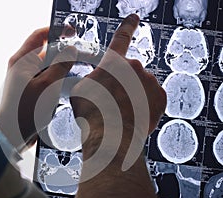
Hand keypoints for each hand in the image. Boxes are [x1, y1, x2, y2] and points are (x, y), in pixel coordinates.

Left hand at [0, 28, 76, 148]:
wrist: (11, 134)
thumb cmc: (25, 111)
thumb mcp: (48, 86)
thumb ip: (61, 65)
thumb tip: (71, 50)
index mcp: (22, 60)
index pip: (39, 36)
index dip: (56, 30)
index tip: (72, 32)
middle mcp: (22, 67)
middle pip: (45, 51)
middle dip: (62, 51)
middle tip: (80, 55)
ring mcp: (26, 79)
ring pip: (47, 66)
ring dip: (61, 66)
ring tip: (76, 70)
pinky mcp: (30, 89)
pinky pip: (45, 78)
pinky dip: (56, 78)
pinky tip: (66, 84)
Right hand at [70, 14, 165, 197]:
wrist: (111, 136)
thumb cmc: (93, 114)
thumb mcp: (80, 90)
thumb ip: (90, 78)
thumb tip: (93, 78)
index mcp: (114, 63)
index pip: (121, 38)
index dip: (127, 26)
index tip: (135, 17)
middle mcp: (134, 68)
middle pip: (129, 73)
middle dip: (123, 84)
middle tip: (113, 102)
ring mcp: (150, 82)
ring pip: (141, 86)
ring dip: (134, 95)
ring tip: (122, 111)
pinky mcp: (160, 97)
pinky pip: (152, 97)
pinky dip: (145, 105)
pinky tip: (134, 115)